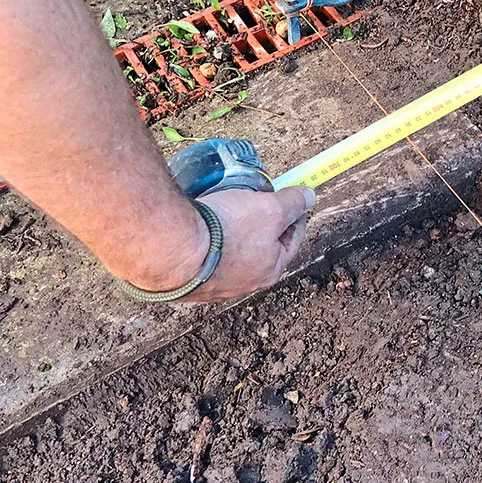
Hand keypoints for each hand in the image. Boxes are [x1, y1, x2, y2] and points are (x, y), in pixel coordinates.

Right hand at [178, 186, 314, 301]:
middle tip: (256, 202)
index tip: (293, 200)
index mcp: (269, 270)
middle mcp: (242, 284)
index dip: (295, 216)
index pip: (292, 240)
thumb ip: (293, 203)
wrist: (172, 249)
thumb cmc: (226, 231)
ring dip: (232, 232)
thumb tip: (310, 197)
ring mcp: (212, 285)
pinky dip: (206, 240)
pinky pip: (202, 256)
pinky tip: (200, 226)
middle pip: (260, 248)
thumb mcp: (271, 209)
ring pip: (230, 253)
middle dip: (262, 224)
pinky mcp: (185, 280)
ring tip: (226, 209)